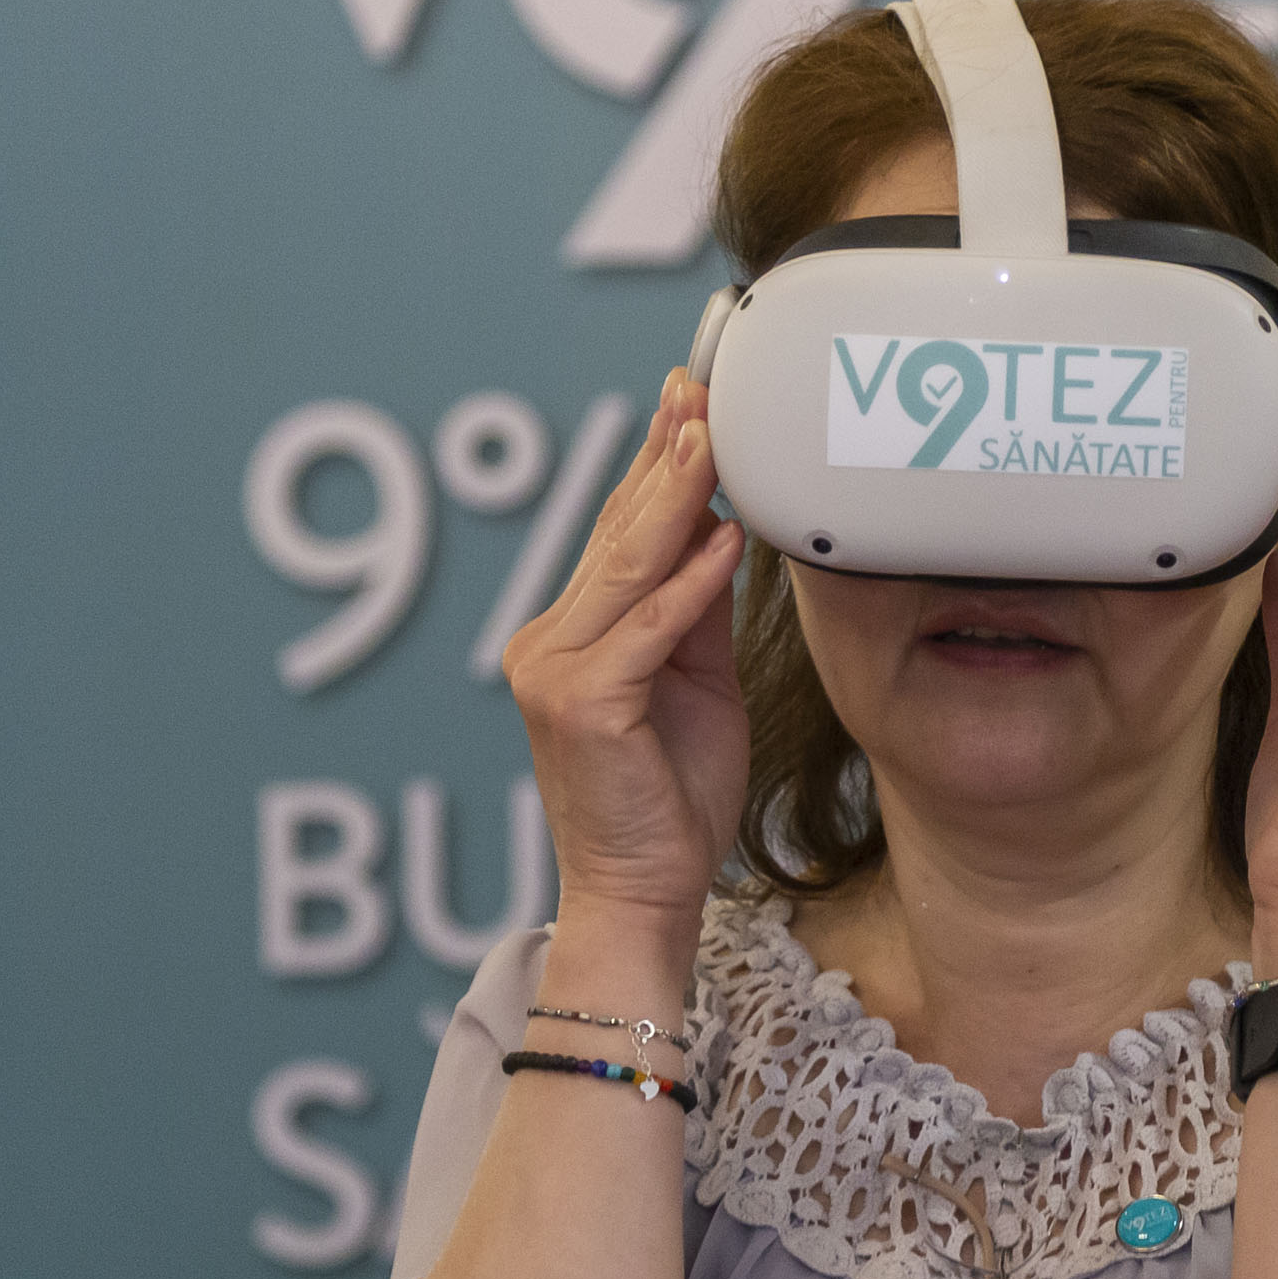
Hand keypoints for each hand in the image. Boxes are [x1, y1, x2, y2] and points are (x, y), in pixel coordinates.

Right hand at [499, 367, 749, 942]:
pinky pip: (647, 630)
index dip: (655, 465)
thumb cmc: (671, 798)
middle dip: (664, 456)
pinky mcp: (581, 706)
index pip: (619, 534)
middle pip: (617, 534)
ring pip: (626, 567)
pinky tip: (727, 539)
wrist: (642, 891)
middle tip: (698, 387)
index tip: (688, 400)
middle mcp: (550, 642)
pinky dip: (689, 584)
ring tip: (713, 436)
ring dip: (675, 496)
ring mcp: (556, 672)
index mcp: (572, 634)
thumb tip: (723, 531)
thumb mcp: (697, 682)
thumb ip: (697, 612)